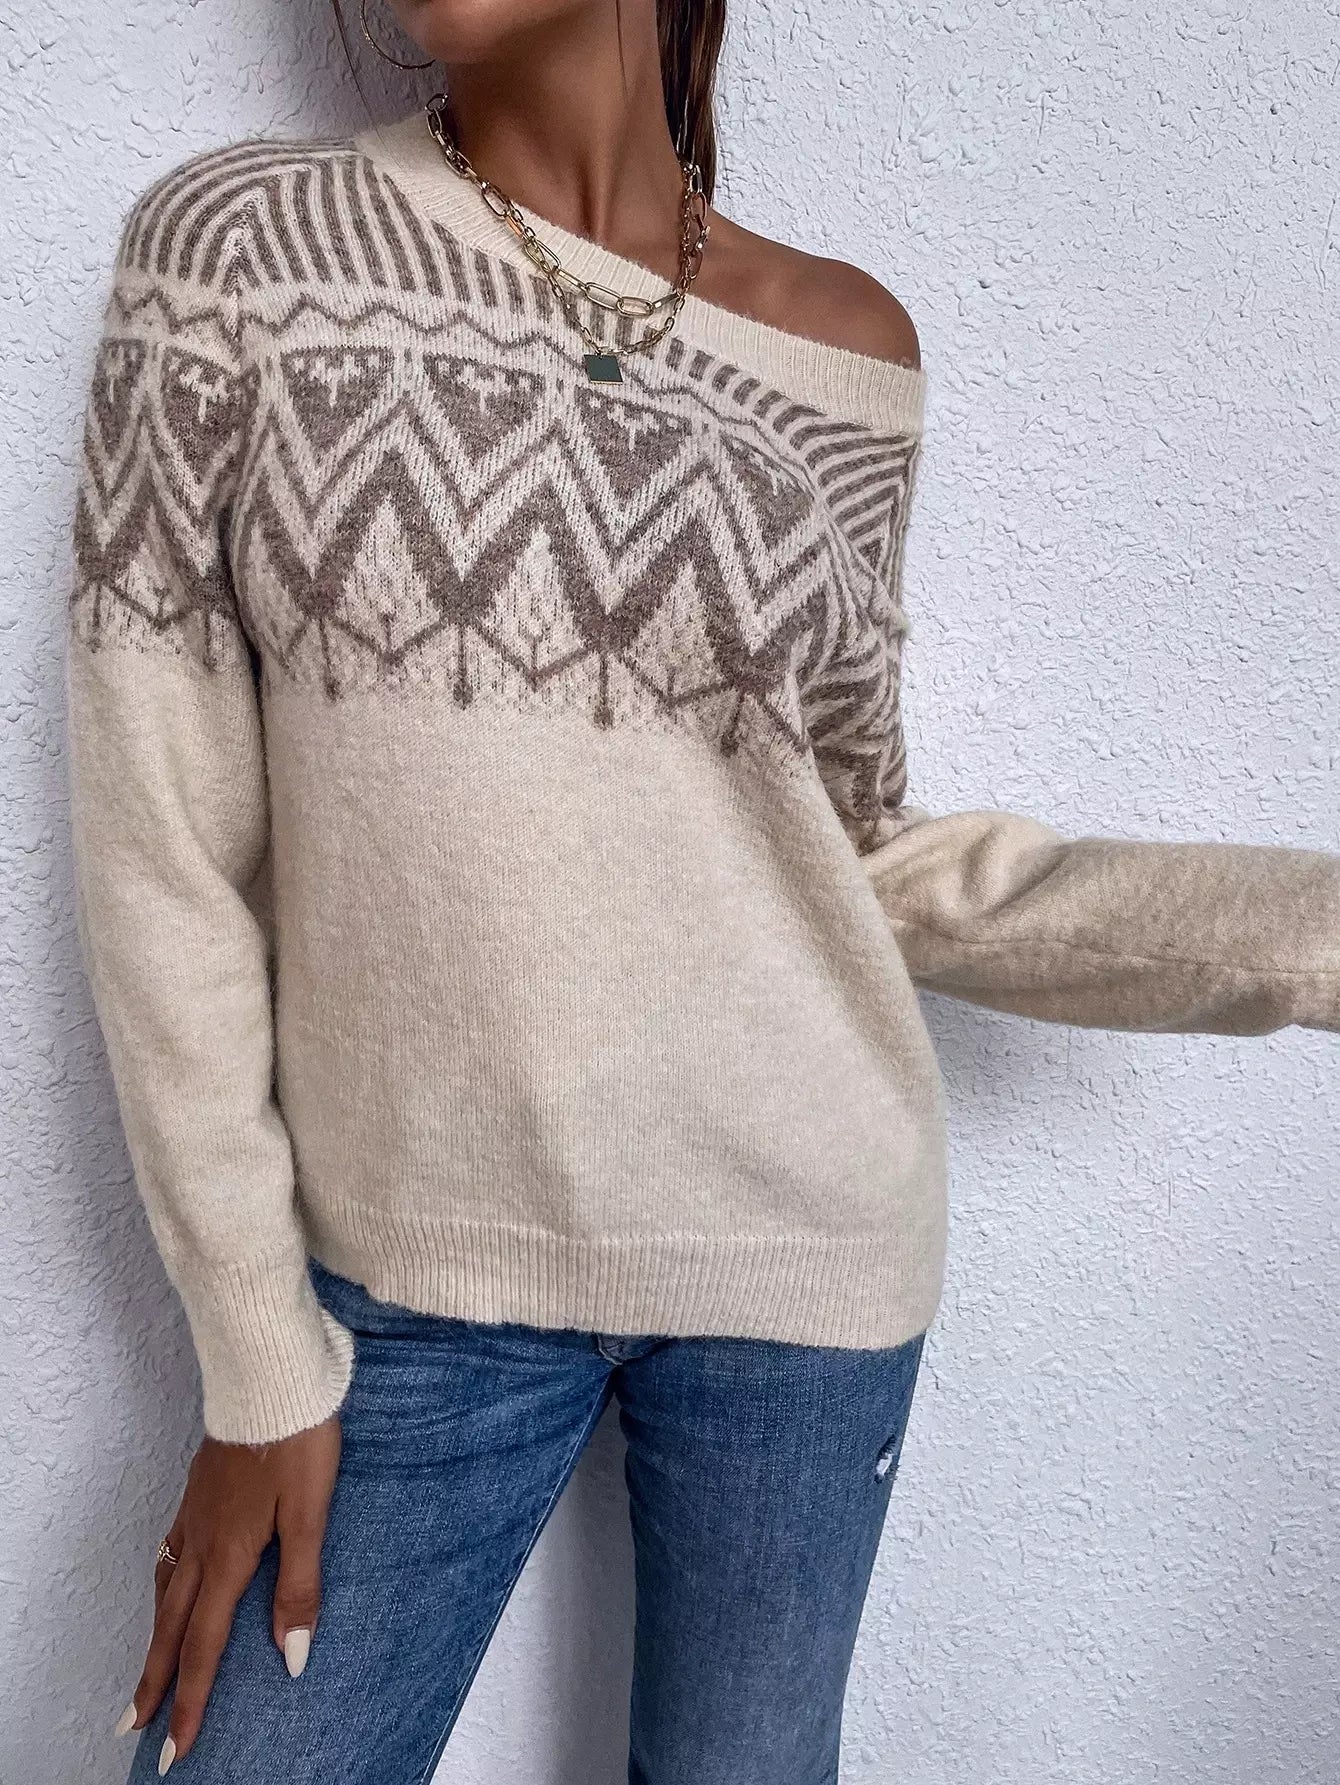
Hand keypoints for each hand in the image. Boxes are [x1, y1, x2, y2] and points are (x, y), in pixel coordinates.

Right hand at [114, 1417, 340, 1771]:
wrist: (269, 1376)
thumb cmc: (298, 1441)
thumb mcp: (311, 1514)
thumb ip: (299, 1586)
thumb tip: (292, 1658)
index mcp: (229, 1555)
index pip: (204, 1645)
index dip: (192, 1700)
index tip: (177, 1748)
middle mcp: (202, 1541)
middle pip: (170, 1627)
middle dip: (155, 1682)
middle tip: (133, 1728)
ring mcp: (194, 1514)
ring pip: (165, 1590)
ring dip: (155, 1636)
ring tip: (149, 1669)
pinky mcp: (197, 1491)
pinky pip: (170, 1555)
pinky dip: (163, 1588)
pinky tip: (170, 1583)